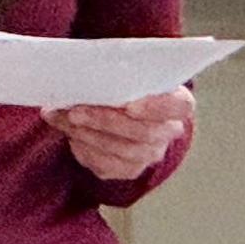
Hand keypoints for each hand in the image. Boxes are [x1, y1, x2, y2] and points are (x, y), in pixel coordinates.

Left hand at [49, 88, 192, 184]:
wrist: (122, 112)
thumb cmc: (126, 86)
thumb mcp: (127, 74)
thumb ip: (116, 74)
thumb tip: (83, 77)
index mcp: (177, 102)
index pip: (180, 106)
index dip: (156, 107)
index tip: (129, 105)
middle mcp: (168, 131)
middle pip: (144, 133)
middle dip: (105, 121)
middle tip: (75, 111)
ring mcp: (150, 153)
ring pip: (122, 151)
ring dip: (89, 135)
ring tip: (64, 119)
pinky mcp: (129, 169)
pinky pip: (107, 166)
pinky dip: (85, 150)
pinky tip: (72, 136)